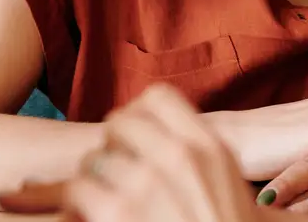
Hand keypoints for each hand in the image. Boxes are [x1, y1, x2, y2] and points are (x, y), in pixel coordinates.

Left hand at [56, 83, 275, 221]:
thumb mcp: (231, 186)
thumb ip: (201, 157)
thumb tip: (167, 142)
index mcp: (209, 146)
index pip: (157, 98)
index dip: (137, 115)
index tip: (134, 139)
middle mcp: (179, 156)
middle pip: (119, 122)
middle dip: (111, 146)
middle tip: (114, 173)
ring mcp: (147, 183)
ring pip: (94, 158)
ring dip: (92, 180)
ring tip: (99, 201)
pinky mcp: (118, 211)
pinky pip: (79, 188)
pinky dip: (77, 205)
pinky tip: (89, 216)